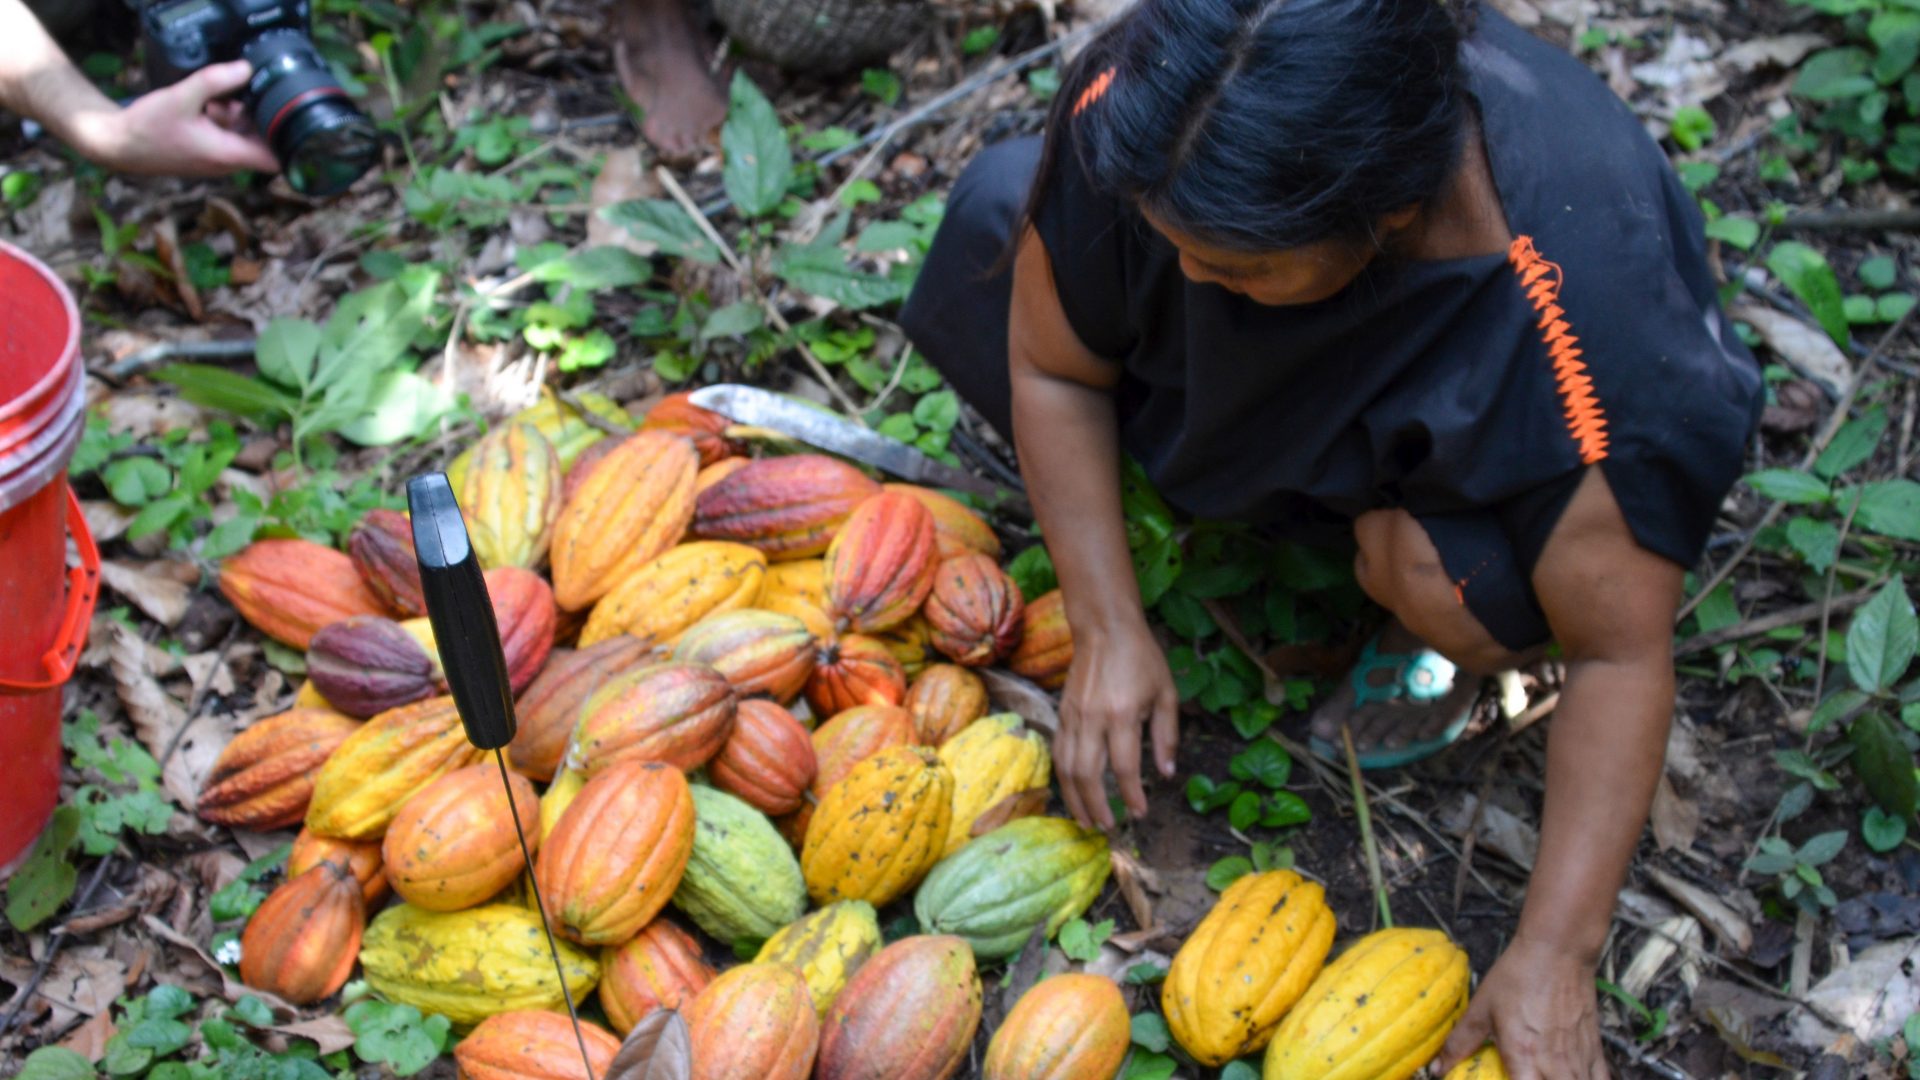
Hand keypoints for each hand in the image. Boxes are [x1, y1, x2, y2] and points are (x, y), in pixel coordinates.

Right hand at [74, 61, 279, 176]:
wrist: (118, 144)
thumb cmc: (146, 127)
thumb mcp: (182, 96)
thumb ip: (214, 81)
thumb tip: (246, 68)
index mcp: (227, 154)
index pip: (276, 158)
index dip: (288, 140)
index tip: (286, 118)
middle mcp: (225, 163)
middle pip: (262, 143)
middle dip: (256, 120)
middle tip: (236, 102)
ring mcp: (216, 161)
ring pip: (243, 138)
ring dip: (237, 119)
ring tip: (213, 104)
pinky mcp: (205, 154)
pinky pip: (226, 138)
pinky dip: (222, 122)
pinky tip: (204, 109)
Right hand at [1055, 616, 1178, 829]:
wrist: (1104, 628)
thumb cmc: (1141, 658)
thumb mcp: (1166, 693)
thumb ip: (1167, 735)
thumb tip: (1166, 773)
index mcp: (1123, 714)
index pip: (1124, 767)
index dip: (1132, 795)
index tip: (1139, 813)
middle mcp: (1093, 719)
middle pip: (1087, 774)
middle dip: (1096, 806)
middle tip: (1107, 827)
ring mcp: (1073, 717)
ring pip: (1066, 767)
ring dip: (1074, 799)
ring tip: (1085, 820)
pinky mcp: (1062, 714)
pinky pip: (1059, 753)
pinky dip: (1064, 778)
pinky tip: (1073, 792)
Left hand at [1437, 936, 1608, 1079]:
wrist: (1558, 952)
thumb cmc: (1518, 977)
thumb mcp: (1482, 1008)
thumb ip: (1460, 1042)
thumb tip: (1436, 1068)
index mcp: (1524, 1057)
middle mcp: (1555, 1065)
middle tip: (1524, 1078)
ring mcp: (1579, 1059)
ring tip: (1545, 1078)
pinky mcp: (1596, 1050)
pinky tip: (1574, 1078)